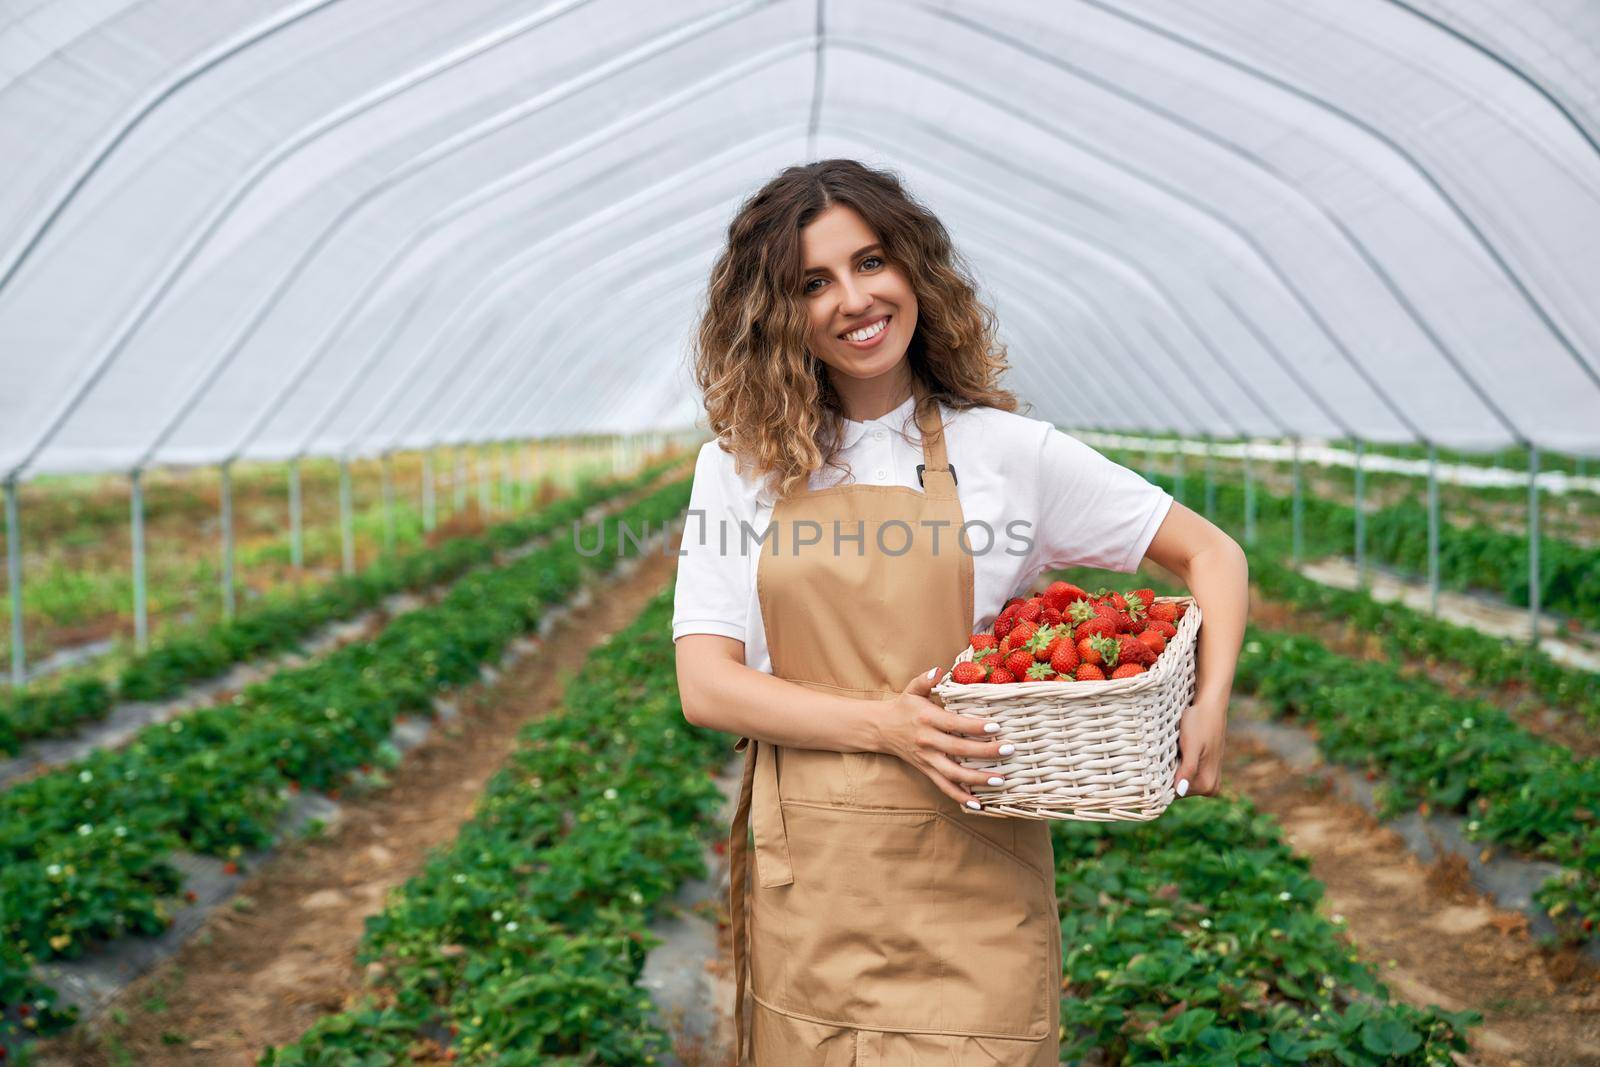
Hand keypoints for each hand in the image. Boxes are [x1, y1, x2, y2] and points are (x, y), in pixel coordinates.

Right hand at [872, 666, 1009, 809]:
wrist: (881, 728)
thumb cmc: (904, 707)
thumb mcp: (912, 690)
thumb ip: (925, 680)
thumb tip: (939, 670)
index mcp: (927, 719)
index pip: (955, 724)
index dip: (975, 726)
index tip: (996, 727)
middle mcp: (927, 741)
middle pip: (959, 749)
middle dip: (985, 752)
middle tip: (1008, 750)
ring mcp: (927, 759)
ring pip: (953, 774)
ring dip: (977, 779)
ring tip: (1000, 780)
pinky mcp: (927, 771)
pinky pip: (944, 787)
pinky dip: (960, 797)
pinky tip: (978, 804)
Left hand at [1171, 693, 1227, 797]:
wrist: (1210, 707)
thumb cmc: (1199, 722)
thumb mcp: (1190, 745)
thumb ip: (1188, 769)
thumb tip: (1180, 791)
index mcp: (1207, 785)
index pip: (1173, 794)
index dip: (1161, 780)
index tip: (1153, 765)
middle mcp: (1211, 788)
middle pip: (1177, 790)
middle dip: (1167, 774)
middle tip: (1164, 752)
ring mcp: (1209, 781)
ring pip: (1179, 782)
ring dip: (1171, 769)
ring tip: (1172, 750)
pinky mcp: (1205, 772)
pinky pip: (1184, 775)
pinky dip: (1177, 765)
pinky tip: (1177, 751)